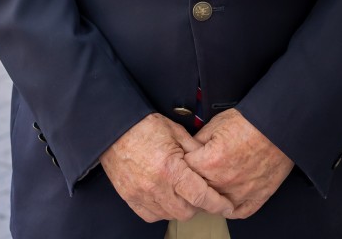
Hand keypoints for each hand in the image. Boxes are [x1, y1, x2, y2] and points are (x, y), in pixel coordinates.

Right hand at [100, 113, 233, 222]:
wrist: (114, 128)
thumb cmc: (145, 126)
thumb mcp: (176, 131)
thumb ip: (195, 150)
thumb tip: (210, 163)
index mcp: (171, 169)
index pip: (200, 196)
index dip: (217, 204)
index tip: (227, 206)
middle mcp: (156, 186)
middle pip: (187, 212)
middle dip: (199, 205)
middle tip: (201, 193)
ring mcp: (141, 195)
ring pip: (170, 215)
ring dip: (181, 208)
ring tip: (182, 191)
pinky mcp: (130, 198)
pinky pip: (152, 215)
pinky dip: (162, 210)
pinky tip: (165, 196)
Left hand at [185, 109, 293, 218]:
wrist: (277, 125)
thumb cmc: (248, 121)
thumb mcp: (216, 124)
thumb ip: (197, 141)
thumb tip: (188, 151)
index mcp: (210, 162)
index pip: (184, 172)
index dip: (182, 164)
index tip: (184, 160)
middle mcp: (223, 182)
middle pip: (198, 191)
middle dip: (193, 182)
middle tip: (195, 173)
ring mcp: (240, 193)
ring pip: (216, 206)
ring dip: (211, 197)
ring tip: (209, 186)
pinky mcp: (257, 197)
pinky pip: (238, 212)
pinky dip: (230, 207)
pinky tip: (226, 199)